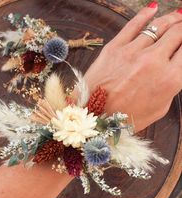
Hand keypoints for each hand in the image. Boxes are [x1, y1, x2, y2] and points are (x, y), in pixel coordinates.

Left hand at [84, 2, 181, 131]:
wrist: (94, 118)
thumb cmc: (126, 118)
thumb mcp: (159, 108)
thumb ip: (171, 86)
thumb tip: (175, 68)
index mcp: (170, 80)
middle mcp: (154, 62)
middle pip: (178, 33)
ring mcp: (133, 52)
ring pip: (159, 25)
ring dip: (171, 19)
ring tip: (176, 16)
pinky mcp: (114, 48)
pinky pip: (133, 25)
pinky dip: (145, 14)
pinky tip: (152, 9)